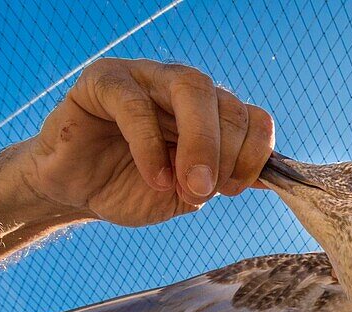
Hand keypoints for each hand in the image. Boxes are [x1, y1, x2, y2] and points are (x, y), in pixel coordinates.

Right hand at [16, 58, 273, 226]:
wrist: (78, 193)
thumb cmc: (135, 188)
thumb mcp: (189, 194)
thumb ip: (225, 182)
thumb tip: (273, 179)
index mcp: (210, 112)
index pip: (252, 116)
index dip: (253, 152)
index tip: (236, 189)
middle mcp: (183, 87)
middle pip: (225, 102)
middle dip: (227, 151)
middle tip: (210, 191)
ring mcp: (146, 77)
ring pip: (190, 88)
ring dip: (201, 142)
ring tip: (193, 186)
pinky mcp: (104, 81)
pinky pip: (136, 104)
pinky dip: (151, 146)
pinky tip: (154, 178)